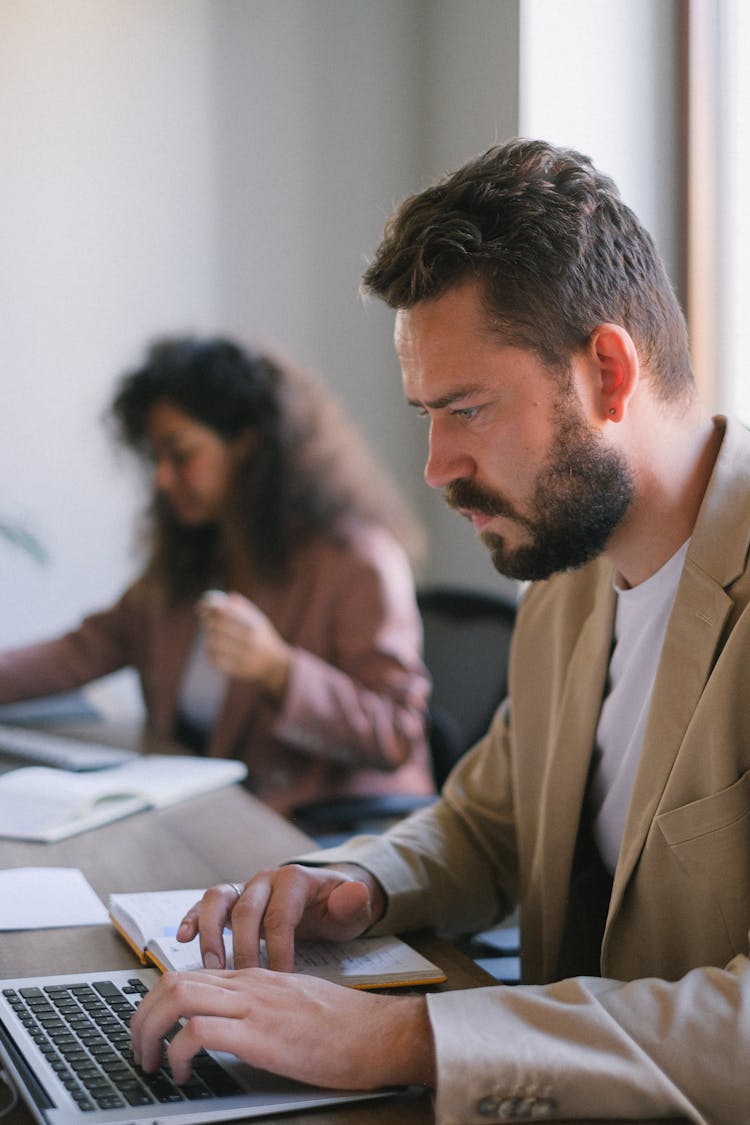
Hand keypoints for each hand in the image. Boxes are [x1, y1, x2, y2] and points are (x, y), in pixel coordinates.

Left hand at [130, 967, 435, 1089]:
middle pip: (172, 981)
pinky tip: (184, 1073)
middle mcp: (249, 983)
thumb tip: (226, 1029)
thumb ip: (259, 1009)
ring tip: (150, 1063)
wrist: (381, 1033)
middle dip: (141, 1017)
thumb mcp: (293, 1007)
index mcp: (254, 978)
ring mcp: (255, 1004)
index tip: (149, 1032)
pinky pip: (200, 1032)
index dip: (156, 1003)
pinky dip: (179, 1053)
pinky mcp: (263, 1033)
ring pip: (178, 996)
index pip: (187, 974)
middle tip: (137, 1051)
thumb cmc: (345, 1028)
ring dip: (150, 1031)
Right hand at [177, 864, 385, 970]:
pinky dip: (192, 918)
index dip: (278, 948)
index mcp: (294, 879)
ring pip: (218, 900)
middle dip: (242, 947)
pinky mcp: (230, 900)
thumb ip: (354, 904)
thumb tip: (356, 894)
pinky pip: (204, 904)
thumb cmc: (337, 909)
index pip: (280, 915)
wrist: (327, 898)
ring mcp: (245, 887)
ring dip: (211, 933)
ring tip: (210, 966)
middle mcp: (266, 879)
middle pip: (246, 909)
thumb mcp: (353, 909)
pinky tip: (182, 939)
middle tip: (243, 981)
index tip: (280, 979)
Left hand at [200, 591, 290, 700]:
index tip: (201, 606)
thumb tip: (210, 599)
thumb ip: (236, 606)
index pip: (226, 610)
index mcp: (254, 624)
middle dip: (208, 622)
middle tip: (206, 622)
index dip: (210, 606)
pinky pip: (216, 661)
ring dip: (209, 639)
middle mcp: (251, 640)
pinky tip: (213, 651)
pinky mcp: (239, 671)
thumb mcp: (255, 617)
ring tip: (211, 637)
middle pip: (217, 626)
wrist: (274, 663)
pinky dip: (210, 654)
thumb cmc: (259, 635)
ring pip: (214, 644)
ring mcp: (245, 656)